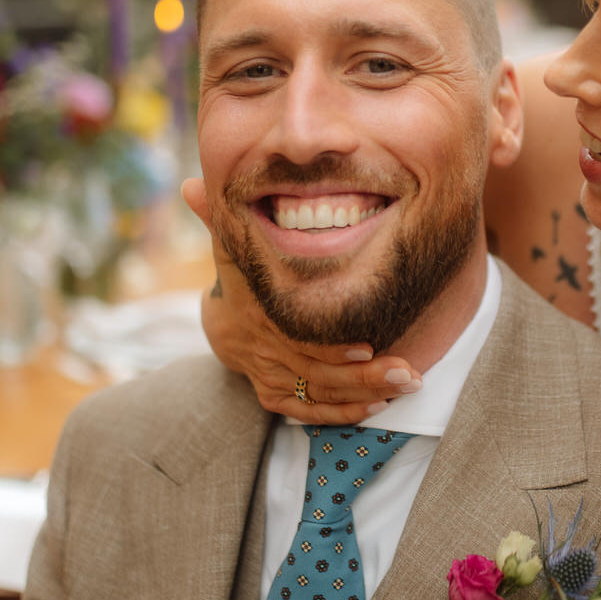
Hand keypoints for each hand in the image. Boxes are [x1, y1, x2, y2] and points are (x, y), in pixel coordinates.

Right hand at [180, 178, 422, 423]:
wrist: (220, 317)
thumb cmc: (240, 271)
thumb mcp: (230, 243)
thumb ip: (221, 216)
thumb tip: (191, 184)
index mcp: (255, 317)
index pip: (295, 340)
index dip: (330, 347)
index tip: (370, 345)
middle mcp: (263, 352)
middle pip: (316, 374)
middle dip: (365, 377)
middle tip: (409, 375)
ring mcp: (269, 376)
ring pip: (318, 395)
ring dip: (364, 396)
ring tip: (407, 388)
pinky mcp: (275, 395)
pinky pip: (307, 412)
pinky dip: (341, 414)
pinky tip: (378, 408)